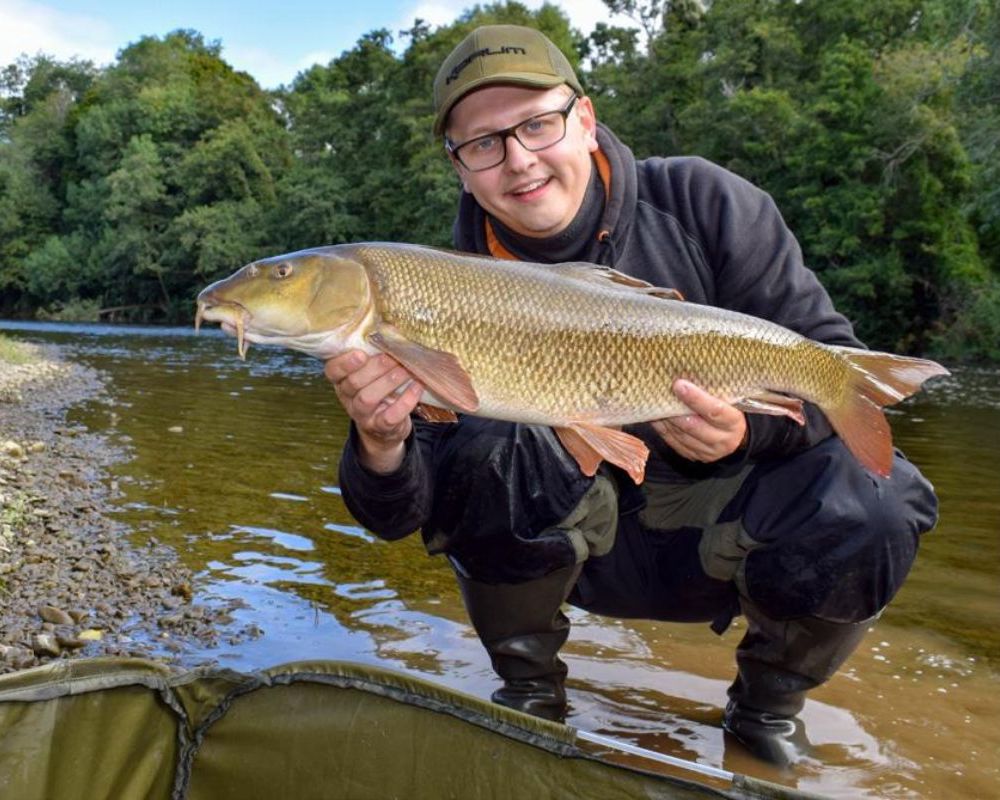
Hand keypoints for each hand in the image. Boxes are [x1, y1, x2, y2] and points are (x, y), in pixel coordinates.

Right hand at [324, 350, 423, 472]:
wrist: (385, 427)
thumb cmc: (379, 388)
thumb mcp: (371, 372)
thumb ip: (374, 353)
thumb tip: (392, 329)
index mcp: (342, 380)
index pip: (333, 370)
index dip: (344, 362)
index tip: (361, 354)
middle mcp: (348, 398)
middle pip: (354, 382)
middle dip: (376, 367)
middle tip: (395, 357)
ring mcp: (362, 414)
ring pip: (368, 398)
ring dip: (389, 381)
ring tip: (407, 370)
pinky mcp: (380, 427)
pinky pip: (390, 416)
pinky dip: (405, 401)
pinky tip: (417, 387)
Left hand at [650, 379, 747, 462]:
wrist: (734, 438)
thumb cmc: (728, 412)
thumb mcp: (729, 402)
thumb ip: (712, 393)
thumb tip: (686, 376)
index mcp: (733, 423)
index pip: (714, 410)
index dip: (696, 399)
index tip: (679, 385)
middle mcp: (722, 440)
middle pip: (693, 425)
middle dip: (674, 409)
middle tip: (660, 392)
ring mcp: (706, 451)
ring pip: (680, 435)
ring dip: (665, 419)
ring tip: (654, 402)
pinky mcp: (692, 455)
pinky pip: (673, 441)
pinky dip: (662, 428)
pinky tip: (655, 416)